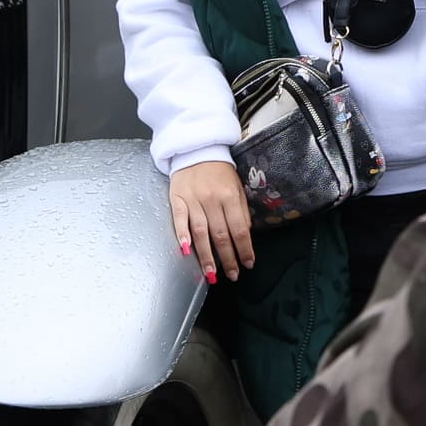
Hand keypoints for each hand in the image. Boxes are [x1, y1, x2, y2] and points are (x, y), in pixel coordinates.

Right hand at [169, 159, 253, 284]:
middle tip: (232, 275)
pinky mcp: (177, 198)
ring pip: (200, 232)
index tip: (248, 264)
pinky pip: (179, 219)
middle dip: (228, 258)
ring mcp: (193, 200)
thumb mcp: (238, 187)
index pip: (239, 229)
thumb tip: (245, 235)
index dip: (244, 249)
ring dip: (206, 255)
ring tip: (210, 273)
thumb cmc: (219, 171)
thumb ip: (242, 211)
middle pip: (220, 235)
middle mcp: (212, 199)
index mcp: (230, 196)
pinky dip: (182, 235)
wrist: (196, 149)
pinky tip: (185, 251)